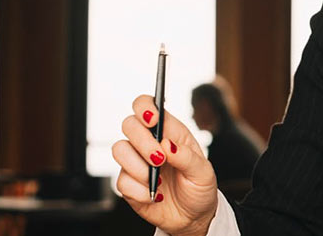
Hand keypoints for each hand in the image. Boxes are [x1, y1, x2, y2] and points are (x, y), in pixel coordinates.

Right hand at [112, 95, 217, 235]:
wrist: (192, 217)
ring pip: (119, 149)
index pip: (147, 105)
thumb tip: (167, 145)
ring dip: (138, 167)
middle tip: (159, 159)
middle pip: (129, 124)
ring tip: (157, 180)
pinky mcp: (128, 183)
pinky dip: (139, 191)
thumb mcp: (203, 172)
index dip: (144, 106)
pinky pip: (121, 180)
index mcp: (169, 131)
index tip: (152, 120)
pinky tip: (155, 196)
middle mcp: (149, 142)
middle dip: (142, 141)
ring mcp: (136, 161)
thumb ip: (186, 156)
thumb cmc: (199, 188)